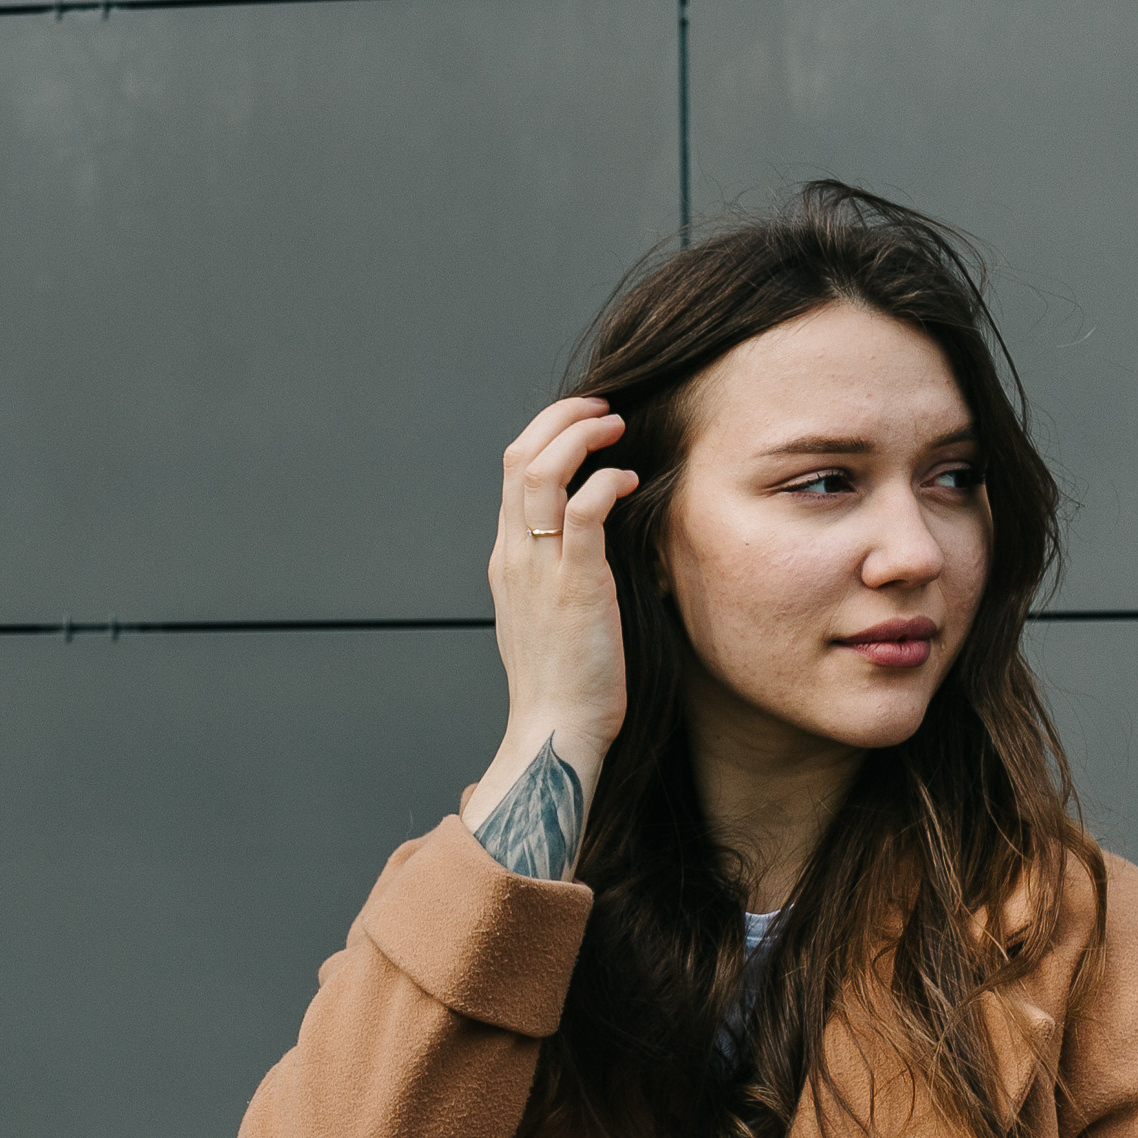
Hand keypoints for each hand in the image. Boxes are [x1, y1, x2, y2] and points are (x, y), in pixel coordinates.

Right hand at [463, 398, 639, 838]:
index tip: (584, 423)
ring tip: (616, 429)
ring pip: (542, 469)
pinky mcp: (575, 583)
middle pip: (519, 455)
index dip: (547, 432)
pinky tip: (630, 482)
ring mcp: (539, 567)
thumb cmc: (564, 680)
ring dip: (581, 434)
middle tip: (603, 409)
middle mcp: (514, 553)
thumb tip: (590, 535)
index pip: (512, 470)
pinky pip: (585, 508)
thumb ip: (557, 569)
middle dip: (562, 417)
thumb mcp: (547, 613)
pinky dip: (607, 480)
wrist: (556, 728)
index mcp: (506, 557)